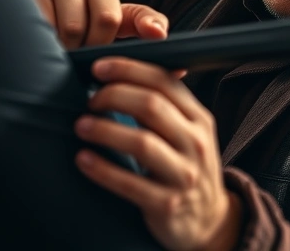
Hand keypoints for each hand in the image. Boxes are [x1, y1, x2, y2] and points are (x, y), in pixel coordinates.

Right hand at [22, 0, 167, 48]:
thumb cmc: (89, 13)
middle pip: (77, 29)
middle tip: (76, 56)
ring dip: (58, 48)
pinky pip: (32, 26)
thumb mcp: (119, 16)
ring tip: (60, 51)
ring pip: (53, 30)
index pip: (107, 20)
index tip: (98, 52)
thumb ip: (145, 23)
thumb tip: (160, 35)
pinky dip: (38, 42)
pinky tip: (42, 43)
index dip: (101, 43)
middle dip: (78, 50)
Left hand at [73, 57, 241, 250]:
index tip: (98, 68)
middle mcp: (195, 143)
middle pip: (151, 106)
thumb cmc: (187, 167)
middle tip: (90, 101)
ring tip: (81, 126)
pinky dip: (102, 169)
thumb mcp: (189, 132)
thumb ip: (166, 104)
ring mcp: (184, 175)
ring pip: (141, 142)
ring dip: (104, 130)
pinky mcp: (167, 204)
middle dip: (113, 96)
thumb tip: (123, 71)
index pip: (164, 82)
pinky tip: (83, 159)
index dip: (128, 70)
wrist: (208, 220)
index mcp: (199, 118)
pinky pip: (130, 183)